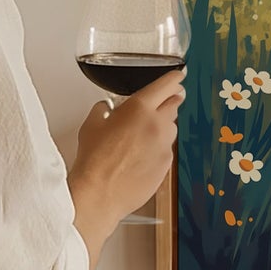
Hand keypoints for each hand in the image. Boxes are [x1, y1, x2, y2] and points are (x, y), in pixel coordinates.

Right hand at [68, 69, 185, 269]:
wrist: (100, 193)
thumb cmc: (94, 160)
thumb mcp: (91, 125)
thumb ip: (103, 110)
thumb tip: (106, 108)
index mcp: (139, 108)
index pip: (165, 85)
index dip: (174, 78)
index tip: (178, 76)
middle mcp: (157, 124)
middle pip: (174, 104)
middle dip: (170, 100)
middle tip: (164, 101)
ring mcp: (164, 146)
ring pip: (171, 128)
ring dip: (163, 126)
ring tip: (144, 134)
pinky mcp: (167, 165)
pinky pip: (166, 150)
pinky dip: (158, 148)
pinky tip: (141, 156)